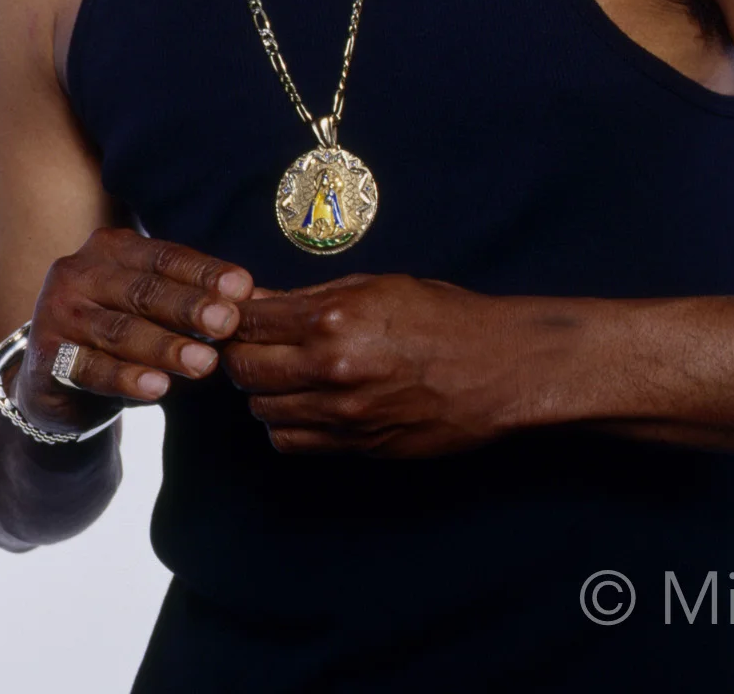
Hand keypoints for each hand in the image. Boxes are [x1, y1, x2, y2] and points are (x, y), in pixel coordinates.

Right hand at [14, 227, 253, 435]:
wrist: (55, 379)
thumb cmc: (121, 330)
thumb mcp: (152, 307)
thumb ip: (190, 298)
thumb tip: (249, 299)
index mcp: (111, 248)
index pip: (165, 257)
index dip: (205, 272)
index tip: (245, 288)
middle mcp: (79, 273)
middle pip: (144, 290)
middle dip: (190, 307)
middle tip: (229, 323)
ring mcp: (58, 314)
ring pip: (120, 331)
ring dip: (166, 347)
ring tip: (204, 363)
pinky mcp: (45, 357)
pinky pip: (91, 368)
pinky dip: (127, 379)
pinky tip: (158, 388)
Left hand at [220, 272, 546, 457]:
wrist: (499, 368)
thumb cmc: (445, 317)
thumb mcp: (378, 286)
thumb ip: (314, 297)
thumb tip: (263, 301)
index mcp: (334, 318)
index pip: (249, 323)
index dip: (233, 318)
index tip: (234, 315)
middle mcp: (330, 368)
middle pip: (243, 370)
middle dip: (239, 354)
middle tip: (251, 343)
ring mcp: (341, 413)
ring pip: (261, 410)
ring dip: (261, 390)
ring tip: (281, 372)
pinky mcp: (354, 446)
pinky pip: (290, 441)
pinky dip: (284, 423)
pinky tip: (302, 403)